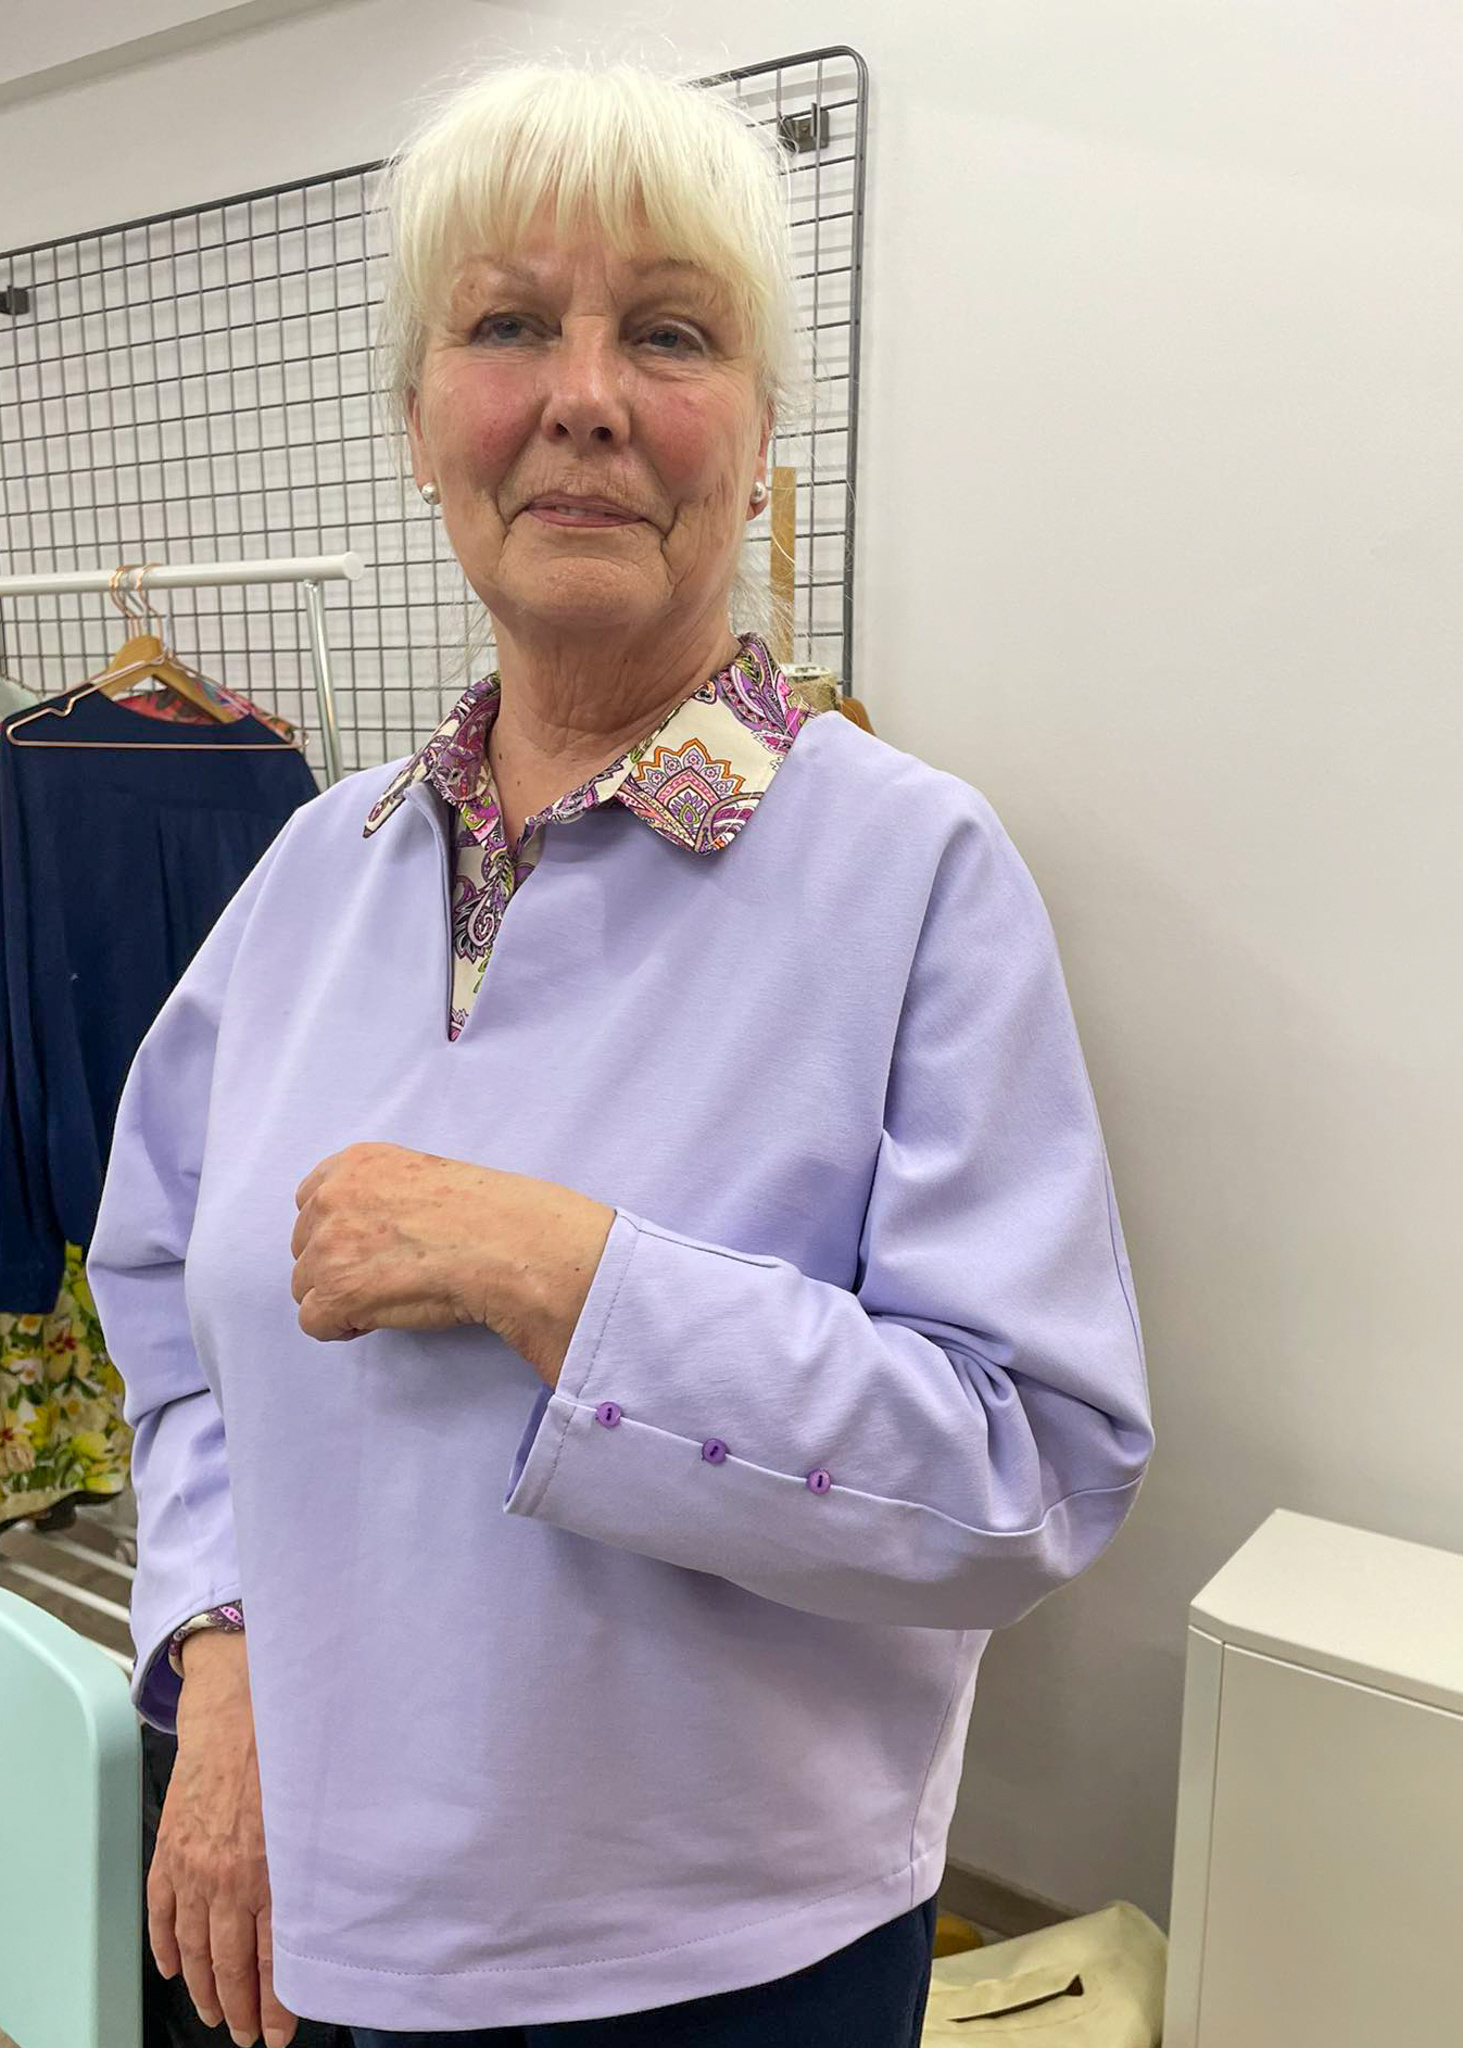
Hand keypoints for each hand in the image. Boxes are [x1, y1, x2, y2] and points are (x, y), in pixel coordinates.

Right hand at [151, 1636, 297, 2047]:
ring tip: (218, 2014)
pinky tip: (175, 1969)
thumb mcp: (323, 1810)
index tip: (281, 2033)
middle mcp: (230, 1876)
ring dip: (207, 1990)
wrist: (239, 1703)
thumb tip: (355, 1904)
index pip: (275, 1961)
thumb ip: (330, 1861)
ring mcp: (194, 1866)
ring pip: (195, 1950)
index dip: (278, 2006)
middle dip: (241, 2011)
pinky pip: (161, 1912)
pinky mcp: (171, 1849)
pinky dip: (166, 1946)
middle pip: (231, 1965)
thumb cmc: (288, 1747)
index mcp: (274, 1870)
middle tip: (250, 2036)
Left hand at [290, 1141, 614, 1383]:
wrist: (510, 1244)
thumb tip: (370, 1232)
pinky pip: (314, 1322)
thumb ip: (381, 1193)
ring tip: (393, 1295)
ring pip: (307, 1288)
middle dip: (338, 1267)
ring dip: (342, 1299)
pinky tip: (383, 1315)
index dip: (339, 1232)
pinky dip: (343, 1328)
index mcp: (355, 1163)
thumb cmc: (487, 1214)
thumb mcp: (423, 1175)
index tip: (372, 1247)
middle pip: (305, 1248)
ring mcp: (328, 1245)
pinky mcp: (335, 1292)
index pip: (310, 1202)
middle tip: (390, 1275)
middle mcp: (332, 1197)